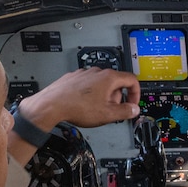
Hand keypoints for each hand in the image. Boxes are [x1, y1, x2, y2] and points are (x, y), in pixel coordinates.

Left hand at [20, 67, 142, 131]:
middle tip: (111, 110)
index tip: (132, 103)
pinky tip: (83, 105)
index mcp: (109, 78)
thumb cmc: (77, 107)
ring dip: (103, 96)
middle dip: (116, 97)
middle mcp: (97, 72)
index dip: (135, 93)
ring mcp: (84, 73)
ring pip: (101, 84)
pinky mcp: (74, 78)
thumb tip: (133, 109)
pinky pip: (88, 84)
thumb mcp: (107, 115)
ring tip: (95, 109)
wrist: (52, 105)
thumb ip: (125, 112)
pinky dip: (90, 93)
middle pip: (115, 83)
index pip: (131, 80)